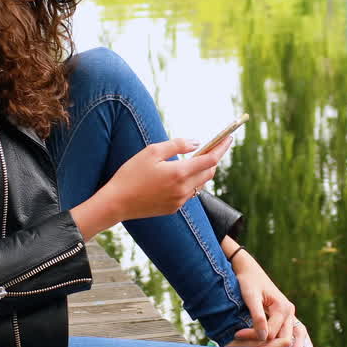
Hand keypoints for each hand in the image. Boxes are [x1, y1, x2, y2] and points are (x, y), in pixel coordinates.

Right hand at [103, 136, 232, 220]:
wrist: (117, 202)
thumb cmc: (131, 174)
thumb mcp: (151, 152)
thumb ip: (177, 145)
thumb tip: (197, 143)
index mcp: (179, 173)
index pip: (210, 159)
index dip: (222, 147)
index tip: (229, 138)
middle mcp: (183, 189)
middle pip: (209, 172)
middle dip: (214, 158)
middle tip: (215, 145)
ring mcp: (179, 201)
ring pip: (201, 184)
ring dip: (203, 171)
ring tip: (200, 158)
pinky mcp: (173, 208)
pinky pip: (190, 193)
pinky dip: (192, 182)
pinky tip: (183, 175)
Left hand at [224, 250, 304, 346]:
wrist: (249, 269)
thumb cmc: (248, 281)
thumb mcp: (250, 296)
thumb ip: (258, 316)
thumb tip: (264, 336)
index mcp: (282, 307)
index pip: (271, 333)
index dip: (254, 337)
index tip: (236, 335)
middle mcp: (290, 311)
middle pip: (285, 339)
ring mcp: (290, 314)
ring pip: (296, 338)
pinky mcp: (286, 316)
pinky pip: (296, 333)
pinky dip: (298, 344)